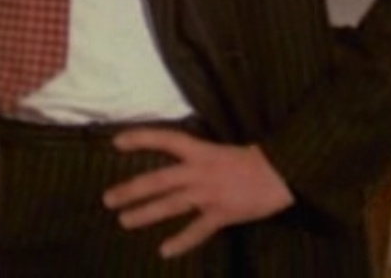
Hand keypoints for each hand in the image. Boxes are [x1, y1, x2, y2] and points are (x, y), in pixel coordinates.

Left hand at [103, 129, 293, 258]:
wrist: (283, 173)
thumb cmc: (253, 161)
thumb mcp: (222, 151)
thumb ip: (199, 159)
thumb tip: (177, 164)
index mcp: (201, 151)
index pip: (166, 140)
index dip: (141, 139)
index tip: (116, 142)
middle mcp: (200, 171)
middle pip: (158, 179)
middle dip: (131, 189)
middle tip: (107, 198)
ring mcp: (210, 193)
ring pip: (170, 204)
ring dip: (145, 213)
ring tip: (124, 220)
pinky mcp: (222, 213)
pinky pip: (197, 230)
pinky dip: (181, 241)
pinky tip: (165, 251)